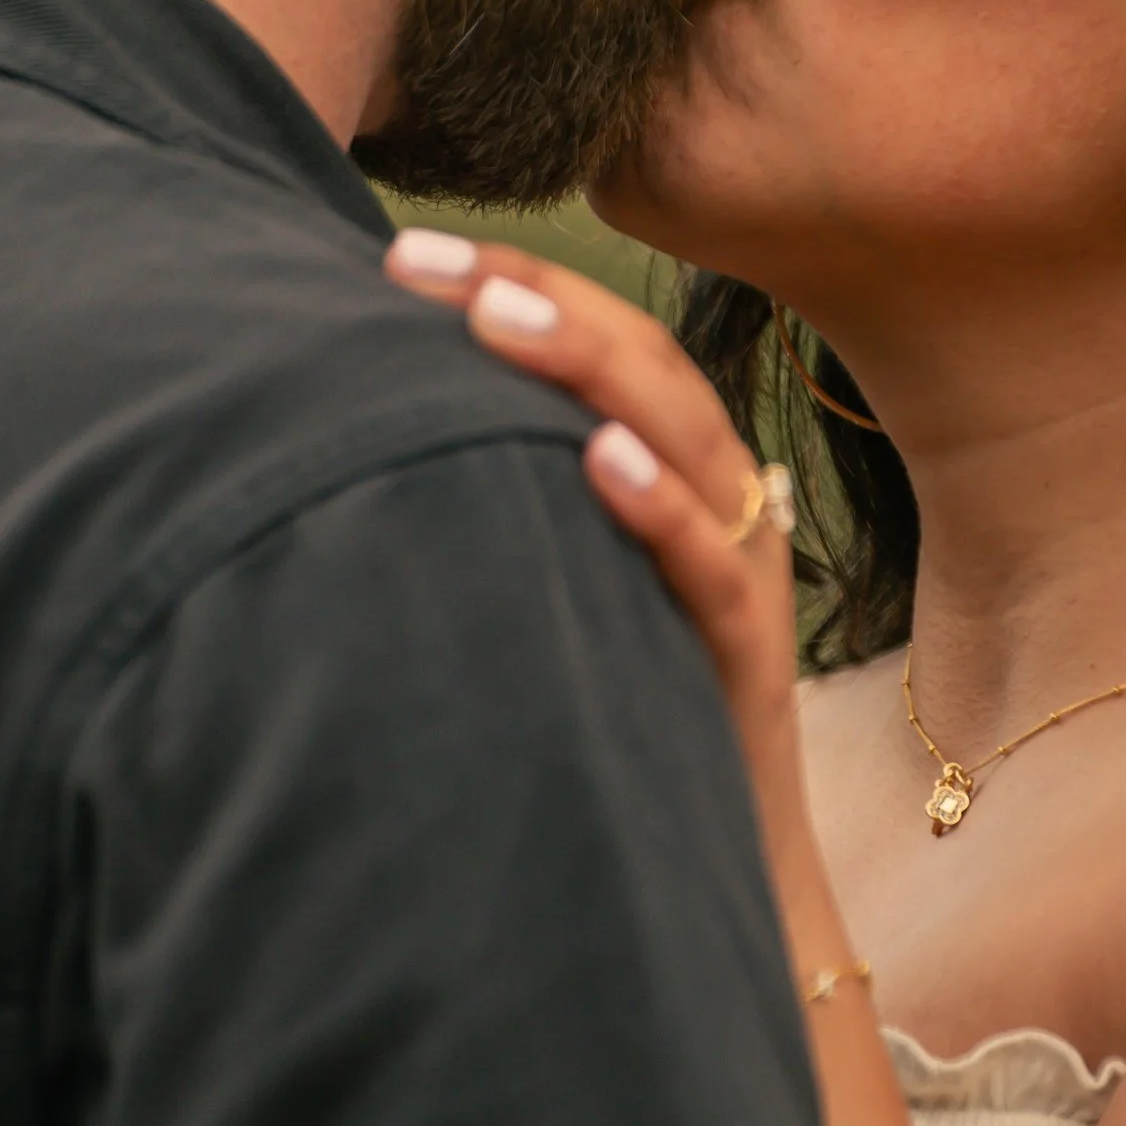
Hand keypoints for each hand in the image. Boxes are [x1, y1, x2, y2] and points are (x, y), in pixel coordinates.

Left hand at [385, 230, 826, 916]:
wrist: (728, 870)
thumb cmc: (627, 719)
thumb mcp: (569, 593)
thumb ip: (517, 512)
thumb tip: (379, 445)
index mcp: (680, 478)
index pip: (608, 346)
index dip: (520, 285)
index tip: (405, 255)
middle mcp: (719, 507)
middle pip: (642, 365)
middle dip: (535, 297)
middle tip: (419, 263)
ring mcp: (740, 578)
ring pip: (685, 439)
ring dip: (589, 369)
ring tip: (497, 318)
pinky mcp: (746, 662)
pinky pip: (712, 570)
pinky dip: (661, 508)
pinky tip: (602, 461)